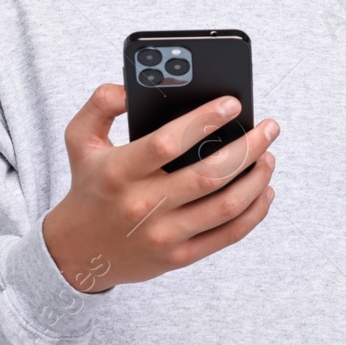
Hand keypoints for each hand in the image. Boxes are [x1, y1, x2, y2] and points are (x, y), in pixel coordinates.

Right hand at [42, 84, 277, 293]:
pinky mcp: (179, 257)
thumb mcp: (79, 140)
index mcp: (120, 172)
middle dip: (249, 147)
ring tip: (269, 155)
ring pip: (226, 206)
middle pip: (209, 175)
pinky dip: (255, 211)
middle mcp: (143, 205)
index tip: (233, 104)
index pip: (167, 142)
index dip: (204, 121)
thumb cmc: (89, 188)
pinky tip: (264, 190)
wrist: (76, 253)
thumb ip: (100, 104)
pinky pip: (228, 235)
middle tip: (269, 128)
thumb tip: (129, 87)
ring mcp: (164, 235)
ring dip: (257, 178)